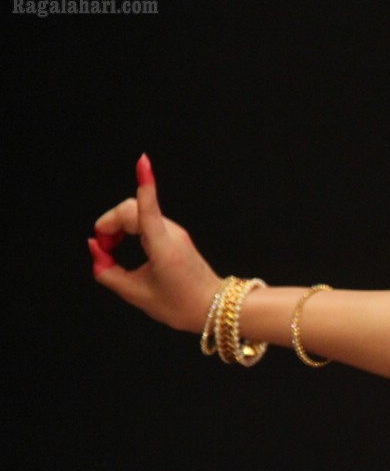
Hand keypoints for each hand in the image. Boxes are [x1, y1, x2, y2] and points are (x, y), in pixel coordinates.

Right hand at [90, 155, 222, 332]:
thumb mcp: (137, 294)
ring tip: (112, 252)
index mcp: (163, 247)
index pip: (150, 210)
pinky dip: (128, 230)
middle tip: (104, 251)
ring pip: (137, 213)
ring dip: (118, 227)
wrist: (214, 308)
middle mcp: (171, 233)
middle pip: (131, 208)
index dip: (145, 184)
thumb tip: (95, 249)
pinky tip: (123, 246)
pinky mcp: (175, 236)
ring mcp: (175, 233)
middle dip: (109, 224)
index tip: (144, 162)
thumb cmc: (180, 305)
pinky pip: (145, 221)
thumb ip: (108, 272)